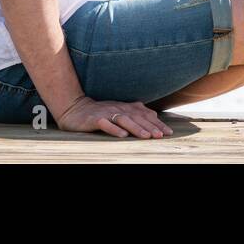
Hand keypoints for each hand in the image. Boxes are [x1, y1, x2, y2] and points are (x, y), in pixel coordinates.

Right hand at [55, 96, 173, 137]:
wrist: (75, 109)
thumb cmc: (101, 113)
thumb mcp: (120, 111)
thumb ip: (136, 113)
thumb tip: (154, 116)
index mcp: (126, 107)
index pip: (145, 114)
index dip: (157, 123)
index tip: (168, 132)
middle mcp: (119, 108)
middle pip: (137, 117)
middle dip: (150, 126)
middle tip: (161, 135)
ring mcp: (107, 113)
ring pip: (124, 120)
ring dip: (136, 128)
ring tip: (146, 136)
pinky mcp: (95, 119)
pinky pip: (106, 124)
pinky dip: (114, 129)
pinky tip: (122, 136)